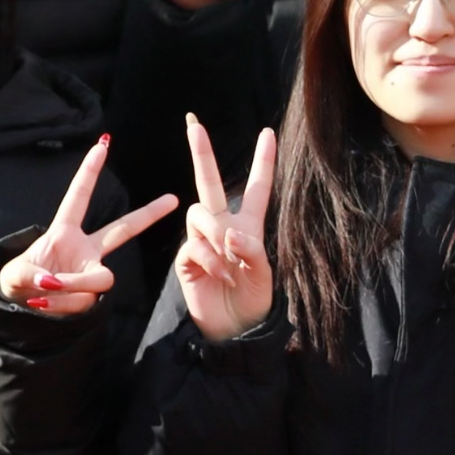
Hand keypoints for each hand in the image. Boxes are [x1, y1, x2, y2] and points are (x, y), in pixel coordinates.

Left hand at [0, 137, 177, 316]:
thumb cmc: (15, 283)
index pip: (78, 198)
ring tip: (43, 295)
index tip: (102, 144)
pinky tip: (47, 306)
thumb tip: (56, 281)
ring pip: (99, 279)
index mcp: (63, 232)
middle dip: (148, 214)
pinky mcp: (91, 296)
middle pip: (122, 230)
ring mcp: (90, 272)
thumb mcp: (14, 275)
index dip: (89, 172)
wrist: (18, 310)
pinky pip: (86, 302)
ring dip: (70, 289)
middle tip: (172, 199)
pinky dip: (64, 307)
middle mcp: (84, 250)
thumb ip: (34, 276)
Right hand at [177, 118, 276, 344]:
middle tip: (193, 123)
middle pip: (210, 184)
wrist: (234, 330)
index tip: (268, 132)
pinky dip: (207, 258)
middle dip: (201, 153)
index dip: (263, 162)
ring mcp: (203, 241)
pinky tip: (218, 275)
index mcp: (250, 227)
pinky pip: (192, 244)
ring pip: (199, 214)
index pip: (257, 189)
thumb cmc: (255, 302)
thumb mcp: (264, 277)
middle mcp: (224, 227)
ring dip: (215, 235)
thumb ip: (251, 251)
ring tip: (228, 263)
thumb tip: (229, 231)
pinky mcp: (187, 258)